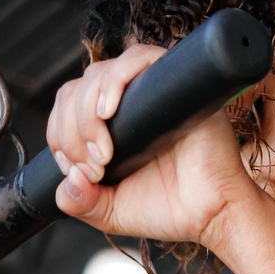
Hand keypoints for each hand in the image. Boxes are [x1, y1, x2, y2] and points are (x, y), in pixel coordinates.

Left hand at [47, 46, 257, 253]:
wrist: (214, 215)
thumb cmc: (173, 210)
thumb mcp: (112, 212)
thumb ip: (81, 203)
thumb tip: (65, 184)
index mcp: (112, 123)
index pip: (68, 106)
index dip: (60, 134)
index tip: (76, 169)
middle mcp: (130, 101)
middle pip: (78, 88)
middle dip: (72, 130)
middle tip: (92, 167)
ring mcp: (152, 88)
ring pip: (99, 73)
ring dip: (86, 113)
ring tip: (103, 153)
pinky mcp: (177, 80)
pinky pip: (138, 58)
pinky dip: (115, 80)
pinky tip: (107, 112)